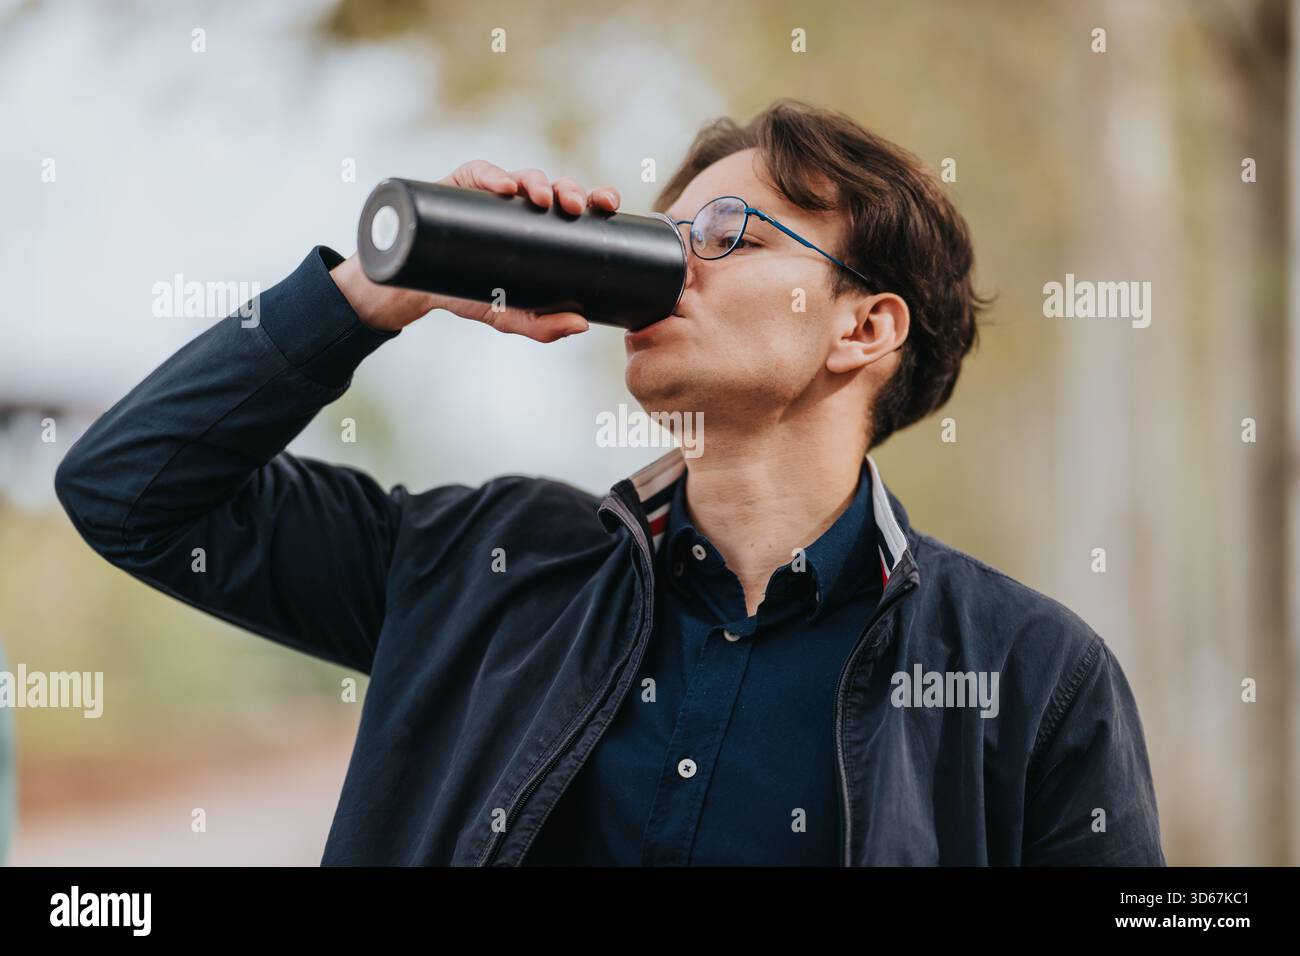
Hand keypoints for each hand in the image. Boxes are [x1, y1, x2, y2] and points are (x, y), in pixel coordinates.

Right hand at [331, 160, 620, 341]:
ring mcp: (491, 193)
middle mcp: (521, 206)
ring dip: (538, 182)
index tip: (608, 204)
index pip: (577, 208)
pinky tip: (505, 187)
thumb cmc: (470, 295)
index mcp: (543, 228)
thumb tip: (581, 325)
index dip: (595, 199)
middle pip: (555, 189)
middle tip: (573, 206)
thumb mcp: (507, 316)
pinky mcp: (461, 185)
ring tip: (540, 198)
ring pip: (524, 177)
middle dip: (569, 191)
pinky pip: (480, 172)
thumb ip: (542, 325)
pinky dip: (494, 175)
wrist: (417, 289)